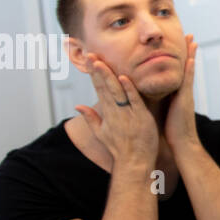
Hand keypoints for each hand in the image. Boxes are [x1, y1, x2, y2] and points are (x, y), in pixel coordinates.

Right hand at [74, 53, 158, 167]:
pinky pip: (134, 101)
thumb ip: (90, 118)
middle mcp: (115, 112)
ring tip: (101, 62)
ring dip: (109, 76)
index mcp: (107, 114)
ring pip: (117, 92)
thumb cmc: (120, 149)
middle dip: (98, 70)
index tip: (90, 59)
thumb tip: (77, 106)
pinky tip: (123, 78)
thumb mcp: (101, 133)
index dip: (94, 74)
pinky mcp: (141, 119)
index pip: (99, 89)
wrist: (134, 164)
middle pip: (105, 87)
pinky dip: (129, 90)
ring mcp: (127, 115)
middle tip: (91, 54)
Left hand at [164, 34, 199, 152]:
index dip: (178, 59)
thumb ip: (160, 102)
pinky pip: (187, 80)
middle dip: (187, 51)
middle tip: (189, 35)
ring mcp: (185, 94)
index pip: (176, 72)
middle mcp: (182, 91)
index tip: (179, 45)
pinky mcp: (185, 99)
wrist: (182, 144)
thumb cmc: (171, 132)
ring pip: (187, 69)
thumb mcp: (164, 113)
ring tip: (192, 39)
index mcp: (176, 94)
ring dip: (190, 54)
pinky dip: (189, 69)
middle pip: (185, 66)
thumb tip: (151, 97)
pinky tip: (190, 58)